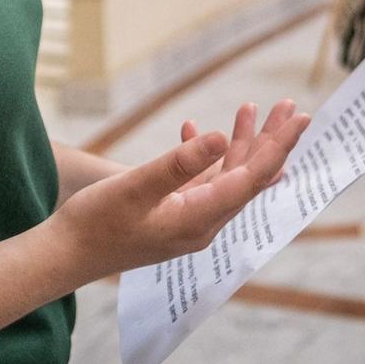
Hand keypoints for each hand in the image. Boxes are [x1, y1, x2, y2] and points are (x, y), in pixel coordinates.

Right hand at [46, 99, 309, 279]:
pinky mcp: (173, 216)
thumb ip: (180, 163)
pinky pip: (201, 182)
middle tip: (289, 106)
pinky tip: (194, 129)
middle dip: (270, 140)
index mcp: (201, 218)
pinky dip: (204, 155)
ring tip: (251, 109)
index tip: (301, 118)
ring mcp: (188, 220)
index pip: (253, 178)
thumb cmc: (95, 223)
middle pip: (249, 177)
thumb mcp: (137, 187)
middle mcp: (203, 223)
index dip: (279, 146)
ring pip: (227, 176)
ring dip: (239, 142)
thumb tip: (224, 138)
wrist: (64, 257)